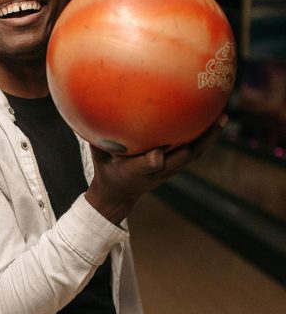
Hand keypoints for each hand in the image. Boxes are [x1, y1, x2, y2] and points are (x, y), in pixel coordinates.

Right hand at [85, 114, 226, 224]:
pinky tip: (208, 121)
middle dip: (203, 139)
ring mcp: (169, 170)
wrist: (118, 196)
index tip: (157, 153)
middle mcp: (158, 171)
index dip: (153, 160)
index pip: (148, 165)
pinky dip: (202, 138)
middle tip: (218, 117)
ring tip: (221, 117)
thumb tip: (92, 117)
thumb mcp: (99, 158)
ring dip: (209, 138)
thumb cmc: (107, 173)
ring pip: (194, 154)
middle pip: (187, 156)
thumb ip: (99, 142)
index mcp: (137, 170)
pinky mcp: (173, 167)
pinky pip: (191, 152)